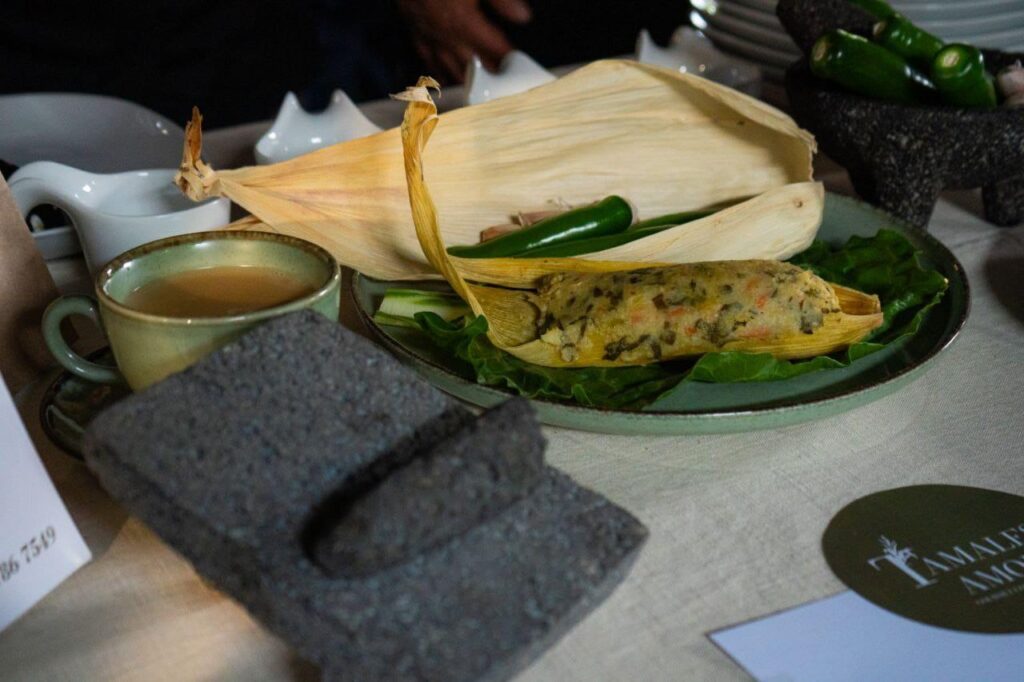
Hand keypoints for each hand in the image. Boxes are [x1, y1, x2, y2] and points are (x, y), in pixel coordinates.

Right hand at [397, 0, 531, 81]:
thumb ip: (501, 1)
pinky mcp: (414, 32)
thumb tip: (523, 18)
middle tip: (504, 88)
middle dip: (490, 77)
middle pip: (474, 65)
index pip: (494, 49)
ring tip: (479, 93)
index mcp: (465, 24)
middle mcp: (447, 38)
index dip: (508, 61)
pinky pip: (427, 59)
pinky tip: (444, 79)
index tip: (520, 72)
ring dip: (466, 81)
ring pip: (449, 68)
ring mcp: (429, 37)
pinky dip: (438, 72)